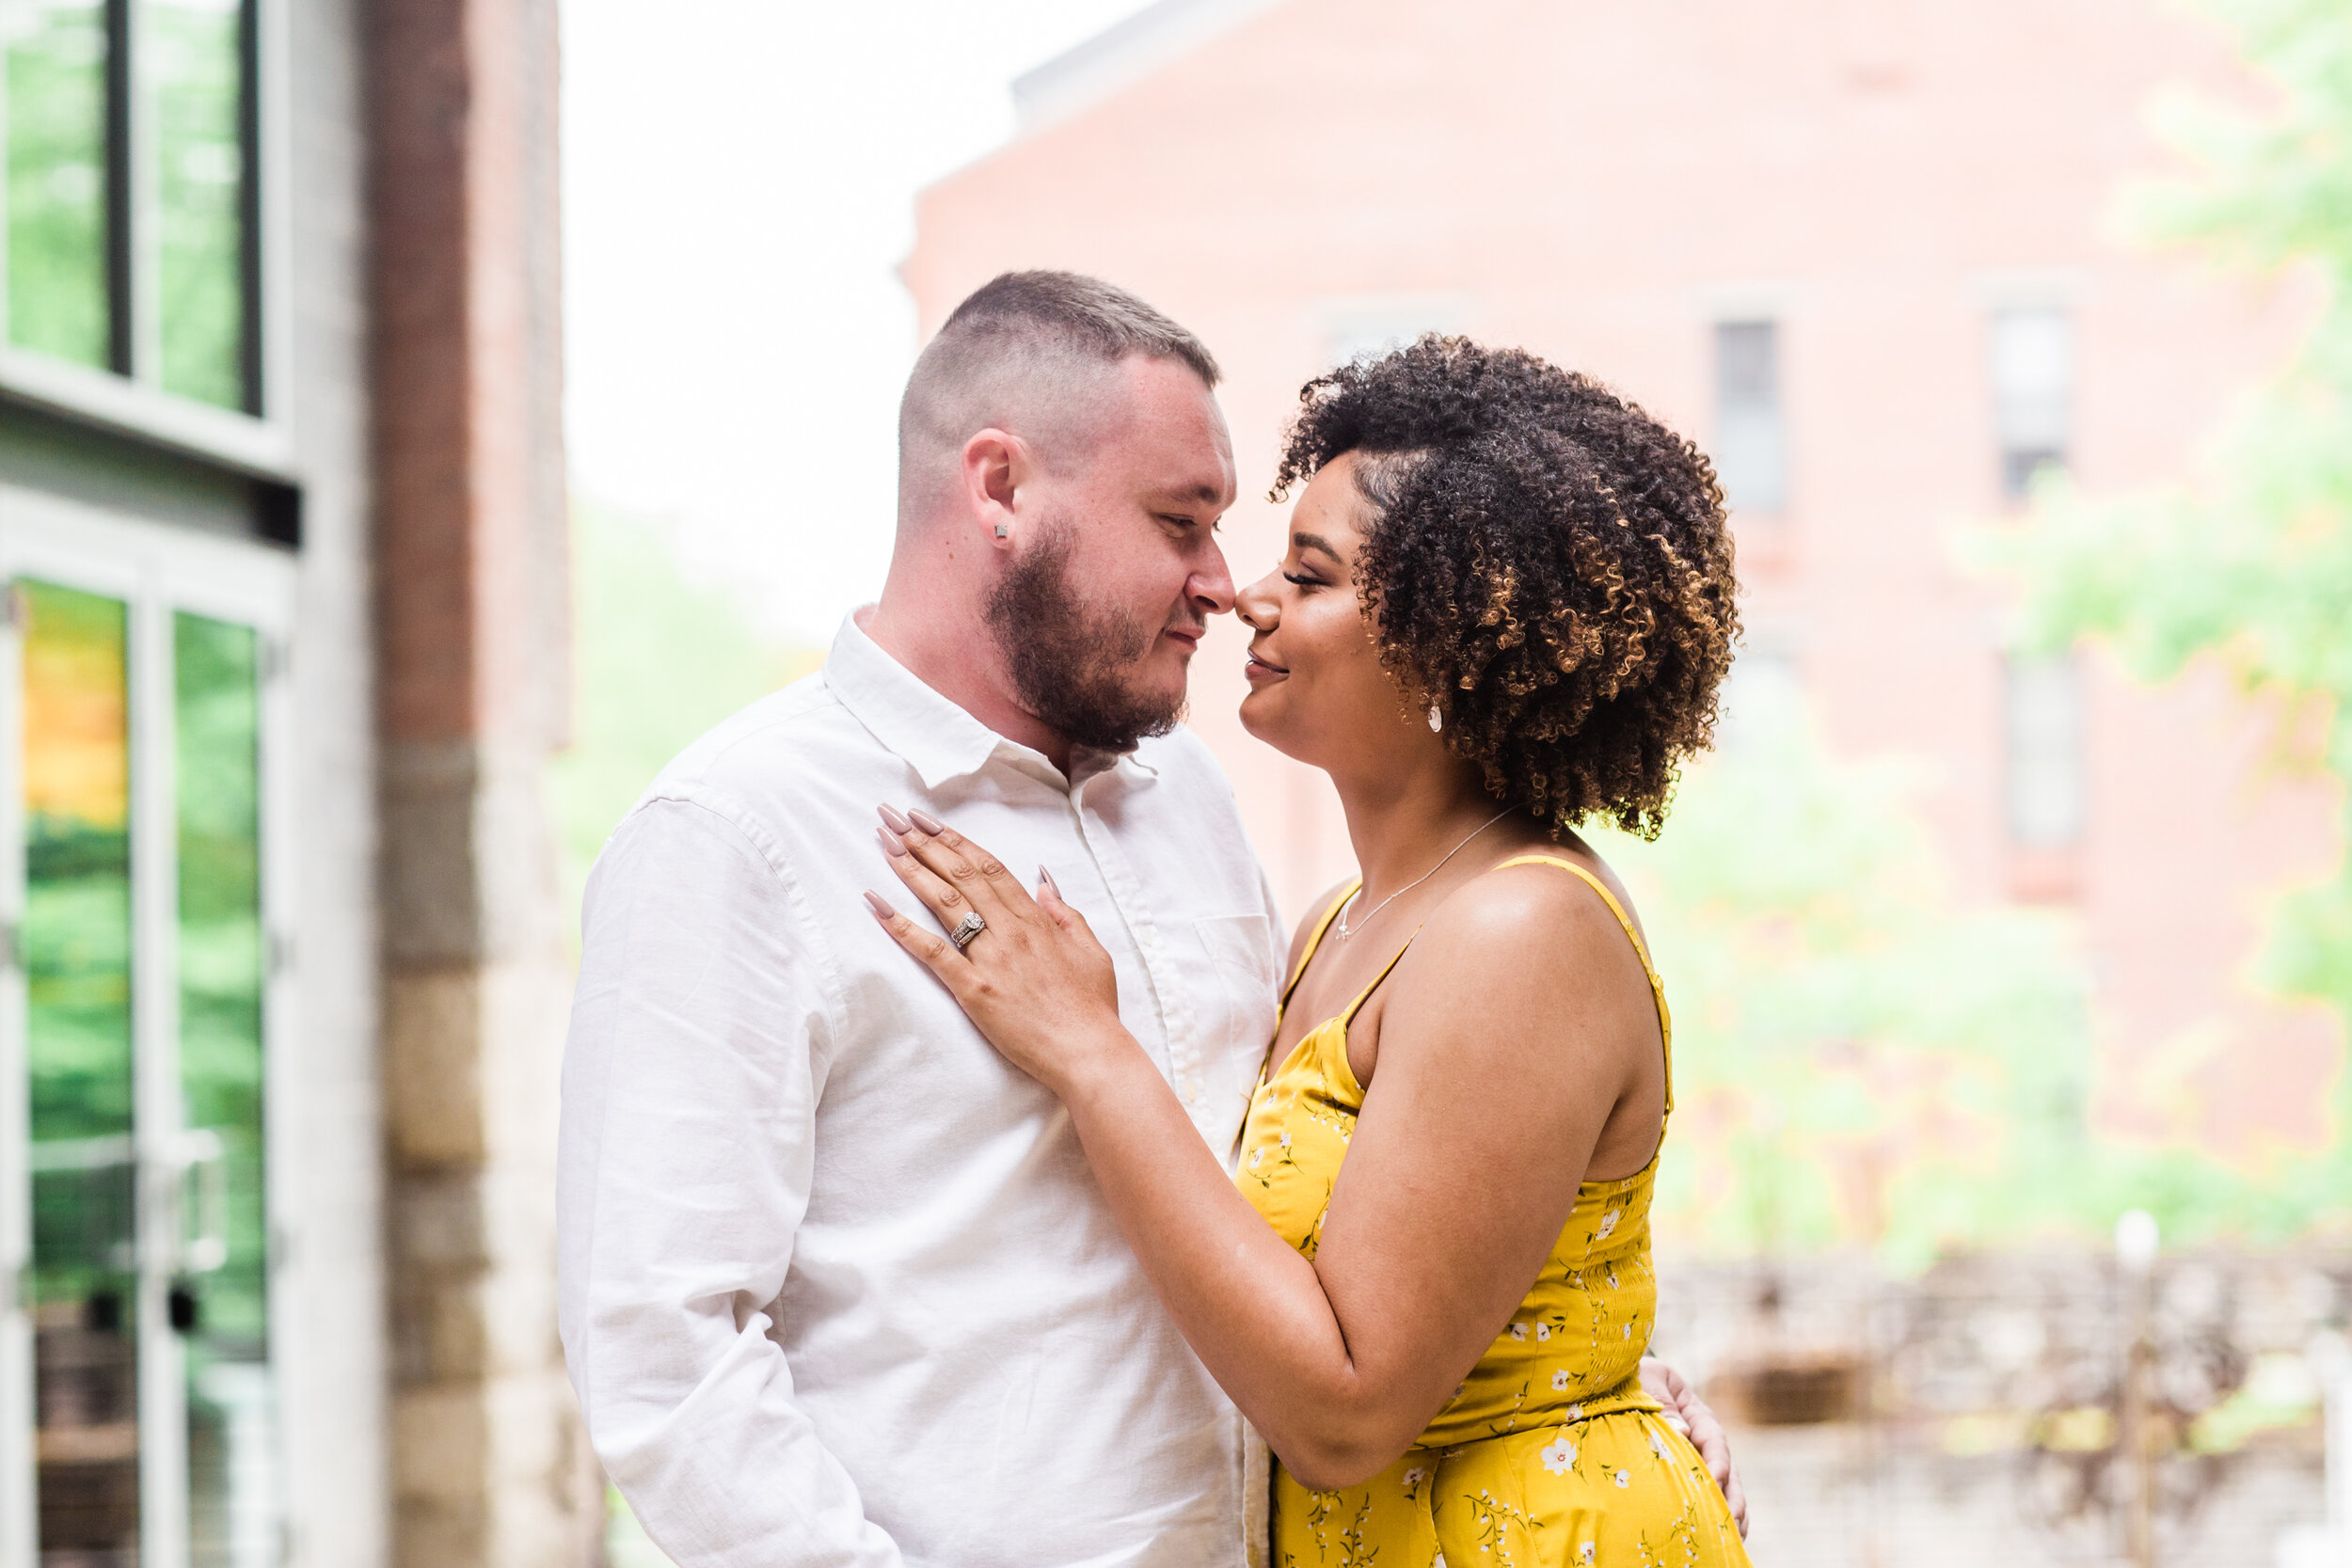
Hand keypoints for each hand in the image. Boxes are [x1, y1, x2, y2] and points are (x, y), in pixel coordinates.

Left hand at [866, 805, 1132, 1093]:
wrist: (1089, 1052)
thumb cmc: (1092, 1008)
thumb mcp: (1091, 950)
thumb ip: (1065, 913)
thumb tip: (1044, 883)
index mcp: (1037, 920)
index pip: (989, 867)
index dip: (955, 840)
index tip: (928, 821)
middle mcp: (1011, 931)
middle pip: (961, 875)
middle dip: (924, 842)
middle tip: (893, 818)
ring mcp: (991, 959)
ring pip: (945, 903)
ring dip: (911, 869)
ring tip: (884, 844)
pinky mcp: (974, 990)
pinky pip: (932, 952)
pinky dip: (901, 927)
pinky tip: (877, 905)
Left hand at [1640, 1356, 1746, 1536]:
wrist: (1618, 1383)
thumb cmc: (1633, 1380)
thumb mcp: (1648, 1383)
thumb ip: (1664, 1405)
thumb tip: (1681, 1432)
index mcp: (1696, 1414)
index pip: (1713, 1437)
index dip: (1717, 1459)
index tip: (1716, 1479)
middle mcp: (1703, 1439)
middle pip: (1726, 1469)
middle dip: (1731, 1495)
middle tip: (1732, 1519)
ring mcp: (1698, 1459)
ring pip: (1723, 1487)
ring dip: (1729, 1511)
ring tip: (1733, 1537)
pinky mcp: (1686, 1475)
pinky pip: (1706, 1496)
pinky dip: (1715, 1515)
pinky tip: (1720, 1537)